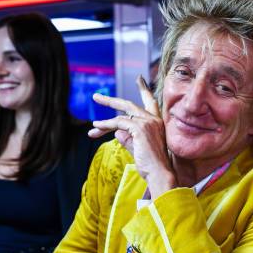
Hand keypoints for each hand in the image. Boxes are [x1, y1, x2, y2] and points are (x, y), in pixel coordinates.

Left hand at [89, 76, 175, 197]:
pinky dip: (105, 126)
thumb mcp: (138, 149)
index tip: (139, 79)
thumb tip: (116, 132)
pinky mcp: (139, 128)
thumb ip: (128, 139)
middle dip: (111, 101)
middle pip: (129, 105)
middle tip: (96, 97)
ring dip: (104, 123)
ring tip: (93, 127)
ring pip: (120, 116)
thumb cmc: (151, 166)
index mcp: (157, 123)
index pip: (151, 102)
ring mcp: (147, 122)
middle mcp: (154, 119)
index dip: (144, 90)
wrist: (159, 173)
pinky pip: (117, 123)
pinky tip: (96, 130)